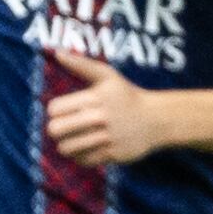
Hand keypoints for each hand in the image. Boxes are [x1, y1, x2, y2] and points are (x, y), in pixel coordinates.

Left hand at [45, 52, 168, 165]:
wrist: (157, 119)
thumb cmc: (127, 96)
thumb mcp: (107, 76)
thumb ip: (80, 65)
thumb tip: (56, 52)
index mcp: (95, 97)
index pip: (55, 109)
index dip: (55, 111)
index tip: (64, 111)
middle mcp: (100, 117)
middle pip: (56, 130)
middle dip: (55, 130)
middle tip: (63, 128)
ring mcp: (107, 137)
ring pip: (66, 148)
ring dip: (66, 145)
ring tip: (72, 140)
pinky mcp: (114, 154)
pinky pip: (83, 161)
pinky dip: (80, 157)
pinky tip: (86, 149)